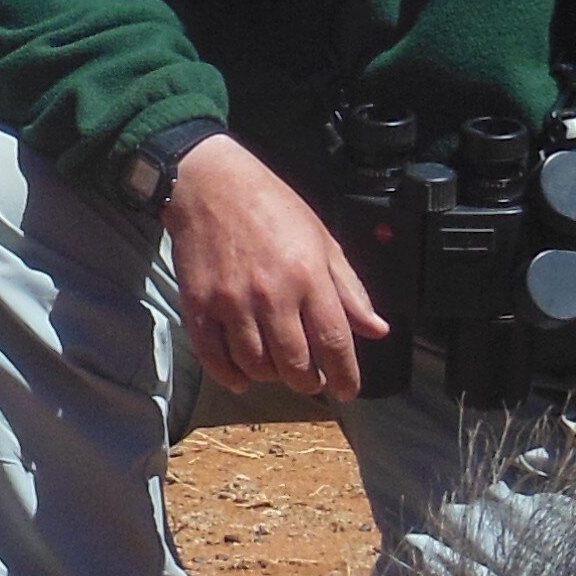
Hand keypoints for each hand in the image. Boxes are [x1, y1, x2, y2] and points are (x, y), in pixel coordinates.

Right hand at [161, 138, 386, 399]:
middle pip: (294, 365)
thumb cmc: (272, 207)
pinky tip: (242, 376)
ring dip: (270, 377)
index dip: (344, 375)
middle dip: (307, 382)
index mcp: (308, 276)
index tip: (347, 391)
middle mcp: (272, 295)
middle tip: (310, 379)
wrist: (210, 184)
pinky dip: (230, 376)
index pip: (334, 343)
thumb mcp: (322, 240)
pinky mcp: (199, 307)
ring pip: (255, 366)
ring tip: (277, 368)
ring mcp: (232, 303)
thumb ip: (349, 289)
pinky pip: (214, 359)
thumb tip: (376, 330)